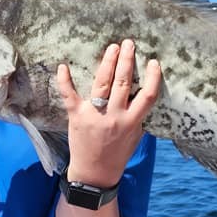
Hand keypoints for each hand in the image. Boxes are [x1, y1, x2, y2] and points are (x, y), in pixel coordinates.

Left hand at [57, 39, 161, 187]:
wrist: (95, 173)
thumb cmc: (117, 153)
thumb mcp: (135, 136)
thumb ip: (138, 116)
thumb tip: (143, 92)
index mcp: (131, 122)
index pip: (148, 96)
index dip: (152, 77)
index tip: (153, 62)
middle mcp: (115, 117)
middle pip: (123, 83)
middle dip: (126, 60)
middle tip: (128, 43)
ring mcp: (95, 115)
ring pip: (102, 84)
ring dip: (107, 63)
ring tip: (112, 47)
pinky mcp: (77, 116)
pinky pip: (69, 96)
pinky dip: (65, 81)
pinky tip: (63, 66)